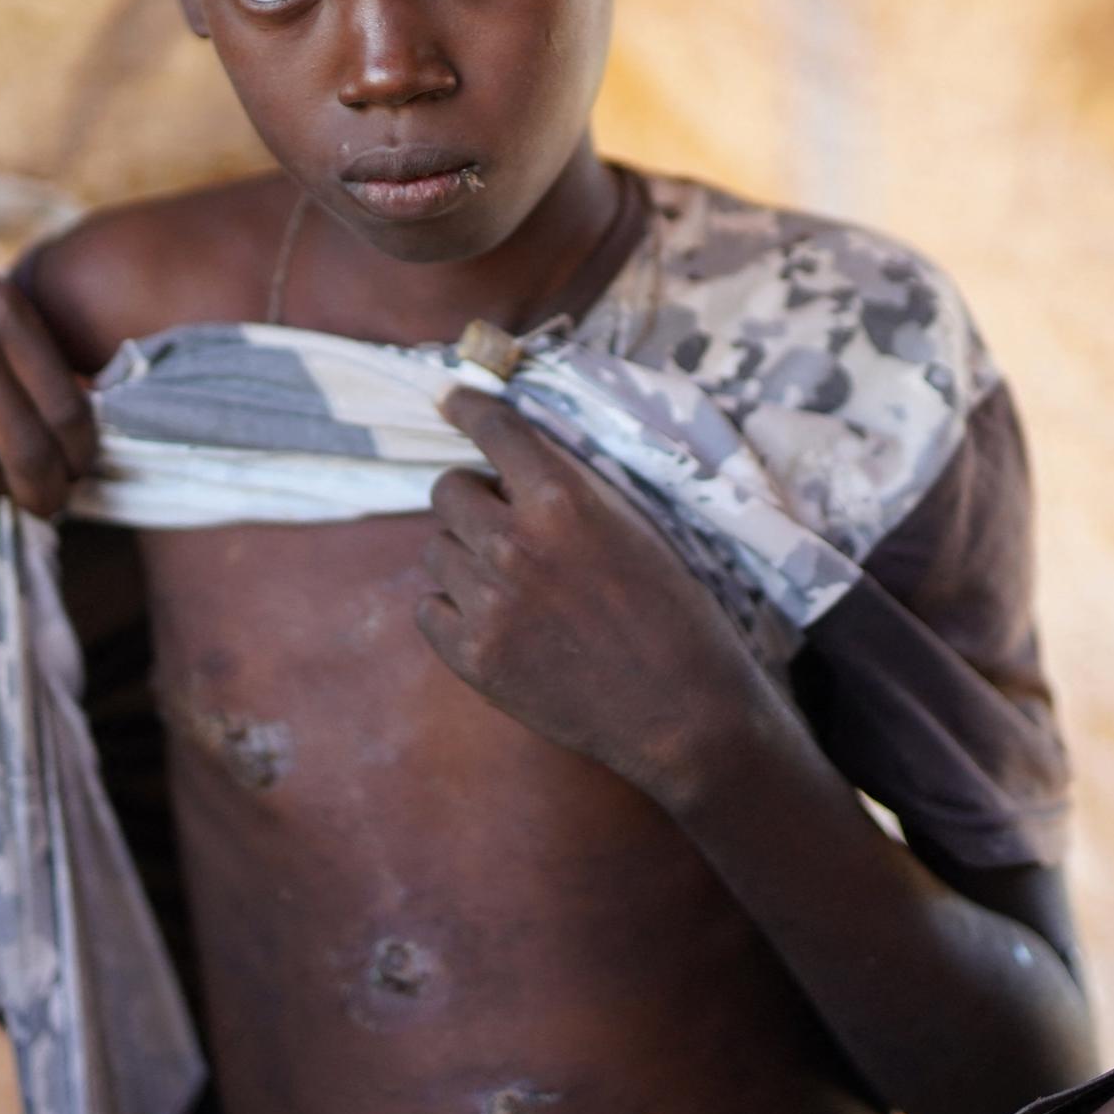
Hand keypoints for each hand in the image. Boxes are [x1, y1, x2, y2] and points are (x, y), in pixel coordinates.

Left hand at [417, 386, 770, 805]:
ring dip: (466, 556)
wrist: (684, 713)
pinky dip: (454, 610)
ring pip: (436, 550)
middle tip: (506, 522)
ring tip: (516, 584)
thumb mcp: (633, 524)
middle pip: (448, 490)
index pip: (493, 429)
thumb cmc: (675, 612)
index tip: (453, 399)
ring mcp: (488, 604)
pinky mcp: (474, 658)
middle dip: (473, 499)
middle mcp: (514, 543)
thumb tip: (512, 460)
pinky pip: (428, 609)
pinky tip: (497, 622)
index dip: (468, 406)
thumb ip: (570, 488)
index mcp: (562, 499)